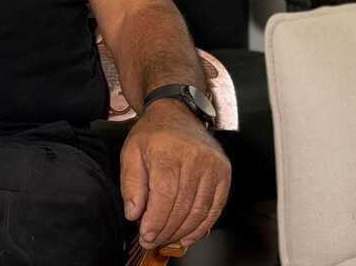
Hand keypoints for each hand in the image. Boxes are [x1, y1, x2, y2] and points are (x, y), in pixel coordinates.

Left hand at [121, 100, 230, 249]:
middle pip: (183, 205)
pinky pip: (215, 206)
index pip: (164, 195)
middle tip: (153, 241)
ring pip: (200, 210)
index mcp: (168, 151)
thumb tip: (134, 214)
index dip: (156, 220)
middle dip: (167, 229)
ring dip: (183, 231)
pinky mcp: (224, 173)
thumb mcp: (131, 152)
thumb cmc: (152, 134)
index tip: (146, 234)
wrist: (177, 113)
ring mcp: (213, 166)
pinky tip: (189, 235)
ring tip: (168, 239)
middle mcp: (194, 158)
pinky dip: (203, 226)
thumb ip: (131, 184)